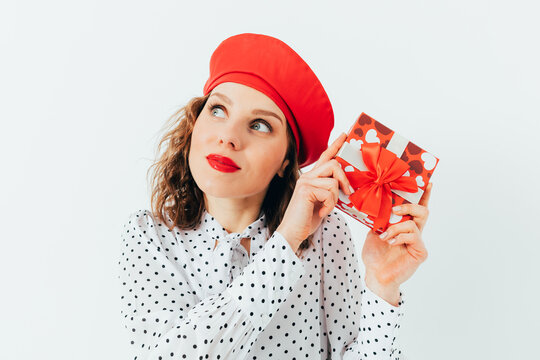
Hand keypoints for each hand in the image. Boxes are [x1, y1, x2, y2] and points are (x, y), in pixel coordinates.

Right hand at [277, 132, 352, 250]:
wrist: (293, 232)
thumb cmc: (307, 219)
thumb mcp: (323, 202)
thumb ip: (331, 191)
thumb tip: (347, 187)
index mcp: (312, 178)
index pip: (325, 157)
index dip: (336, 145)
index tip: (345, 135)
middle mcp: (307, 176)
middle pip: (334, 164)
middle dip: (344, 179)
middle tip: (348, 193)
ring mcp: (305, 182)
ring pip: (333, 181)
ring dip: (335, 199)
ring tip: (326, 208)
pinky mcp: (306, 190)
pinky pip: (330, 192)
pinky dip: (329, 205)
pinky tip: (321, 212)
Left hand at [361, 183, 432, 296]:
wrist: (375, 274)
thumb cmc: (375, 254)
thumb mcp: (374, 231)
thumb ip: (381, 219)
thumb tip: (381, 204)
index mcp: (404, 226)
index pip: (416, 208)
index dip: (424, 196)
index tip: (428, 183)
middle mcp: (414, 232)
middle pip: (423, 211)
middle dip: (409, 206)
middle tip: (395, 209)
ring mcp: (418, 242)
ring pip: (414, 223)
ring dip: (396, 227)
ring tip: (385, 235)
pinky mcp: (420, 252)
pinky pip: (413, 236)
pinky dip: (399, 237)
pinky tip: (390, 242)